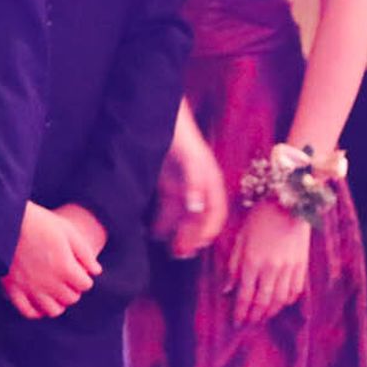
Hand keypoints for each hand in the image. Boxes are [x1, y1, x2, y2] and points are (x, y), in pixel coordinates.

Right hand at [0, 201, 100, 319]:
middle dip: (72, 289)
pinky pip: (27, 311)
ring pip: (53, 310)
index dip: (84, 276)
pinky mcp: (13, 288)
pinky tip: (38, 302)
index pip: (85, 285)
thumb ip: (85, 253)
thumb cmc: (37, 222)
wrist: (3, 221)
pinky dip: (36, 311)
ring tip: (54, 291)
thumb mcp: (67, 231)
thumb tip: (95, 271)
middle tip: (65, 278)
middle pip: (71, 298)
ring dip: (57, 302)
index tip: (76, 268)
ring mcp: (30, 287)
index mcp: (65, 267)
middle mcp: (49, 282)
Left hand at [157, 116, 230, 258]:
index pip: (215, 214)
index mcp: (210, 181)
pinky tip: (151, 230)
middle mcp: (199, 186)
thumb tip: (197, 209)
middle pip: (198, 217)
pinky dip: (161, 219)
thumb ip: (195, 182)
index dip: (206, 231)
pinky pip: (167, 206)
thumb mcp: (190, 159)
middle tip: (177, 254)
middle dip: (190, 236)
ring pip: (181, 215)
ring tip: (164, 247)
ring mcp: (183, 184)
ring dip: (175, 231)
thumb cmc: (178, 134)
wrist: (160, 113)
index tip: (196, 246)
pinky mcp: (167, 181)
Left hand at [225, 201, 311, 327]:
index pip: (244, 294)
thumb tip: (227, 289)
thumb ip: (233, 266)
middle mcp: (271, 269)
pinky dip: (287, 301)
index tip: (236, 321)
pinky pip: (295, 290)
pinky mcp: (302, 266)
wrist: (289, 205)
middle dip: (254, 315)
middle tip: (249, 323)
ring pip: (280, 299)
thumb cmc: (259, 219)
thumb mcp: (239, 239)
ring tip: (262, 317)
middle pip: (263, 301)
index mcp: (252, 262)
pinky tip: (280, 304)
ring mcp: (289, 268)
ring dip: (271, 311)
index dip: (240, 311)